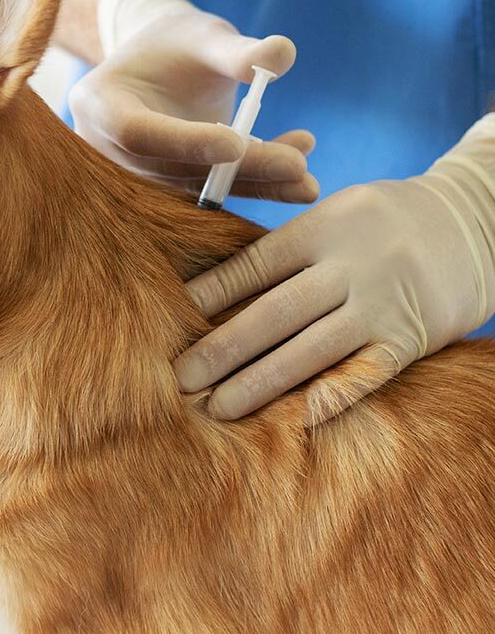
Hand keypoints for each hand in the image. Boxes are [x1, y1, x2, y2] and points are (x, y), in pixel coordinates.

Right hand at [68, 0, 317, 201]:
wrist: (159, 65)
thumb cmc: (176, 44)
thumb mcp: (203, 35)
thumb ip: (237, 51)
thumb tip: (283, 53)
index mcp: (99, 103)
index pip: (138, 132)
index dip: (186, 142)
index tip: (239, 143)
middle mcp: (107, 151)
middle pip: (173, 170)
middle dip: (238, 172)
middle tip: (296, 166)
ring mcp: (134, 177)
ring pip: (197, 190)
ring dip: (254, 186)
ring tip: (307, 178)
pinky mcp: (165, 192)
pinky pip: (211, 195)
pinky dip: (255, 188)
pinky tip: (299, 181)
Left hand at [174, 159, 494, 423]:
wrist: (474, 218)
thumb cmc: (382, 220)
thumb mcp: (336, 213)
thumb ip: (287, 248)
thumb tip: (215, 293)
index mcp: (323, 227)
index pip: (255, 265)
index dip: (210, 294)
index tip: (169, 319)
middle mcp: (351, 265)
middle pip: (275, 312)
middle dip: (222, 348)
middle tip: (180, 377)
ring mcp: (384, 303)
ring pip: (312, 350)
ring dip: (260, 383)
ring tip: (218, 407)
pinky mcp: (413, 338)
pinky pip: (366, 374)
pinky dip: (331, 398)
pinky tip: (294, 420)